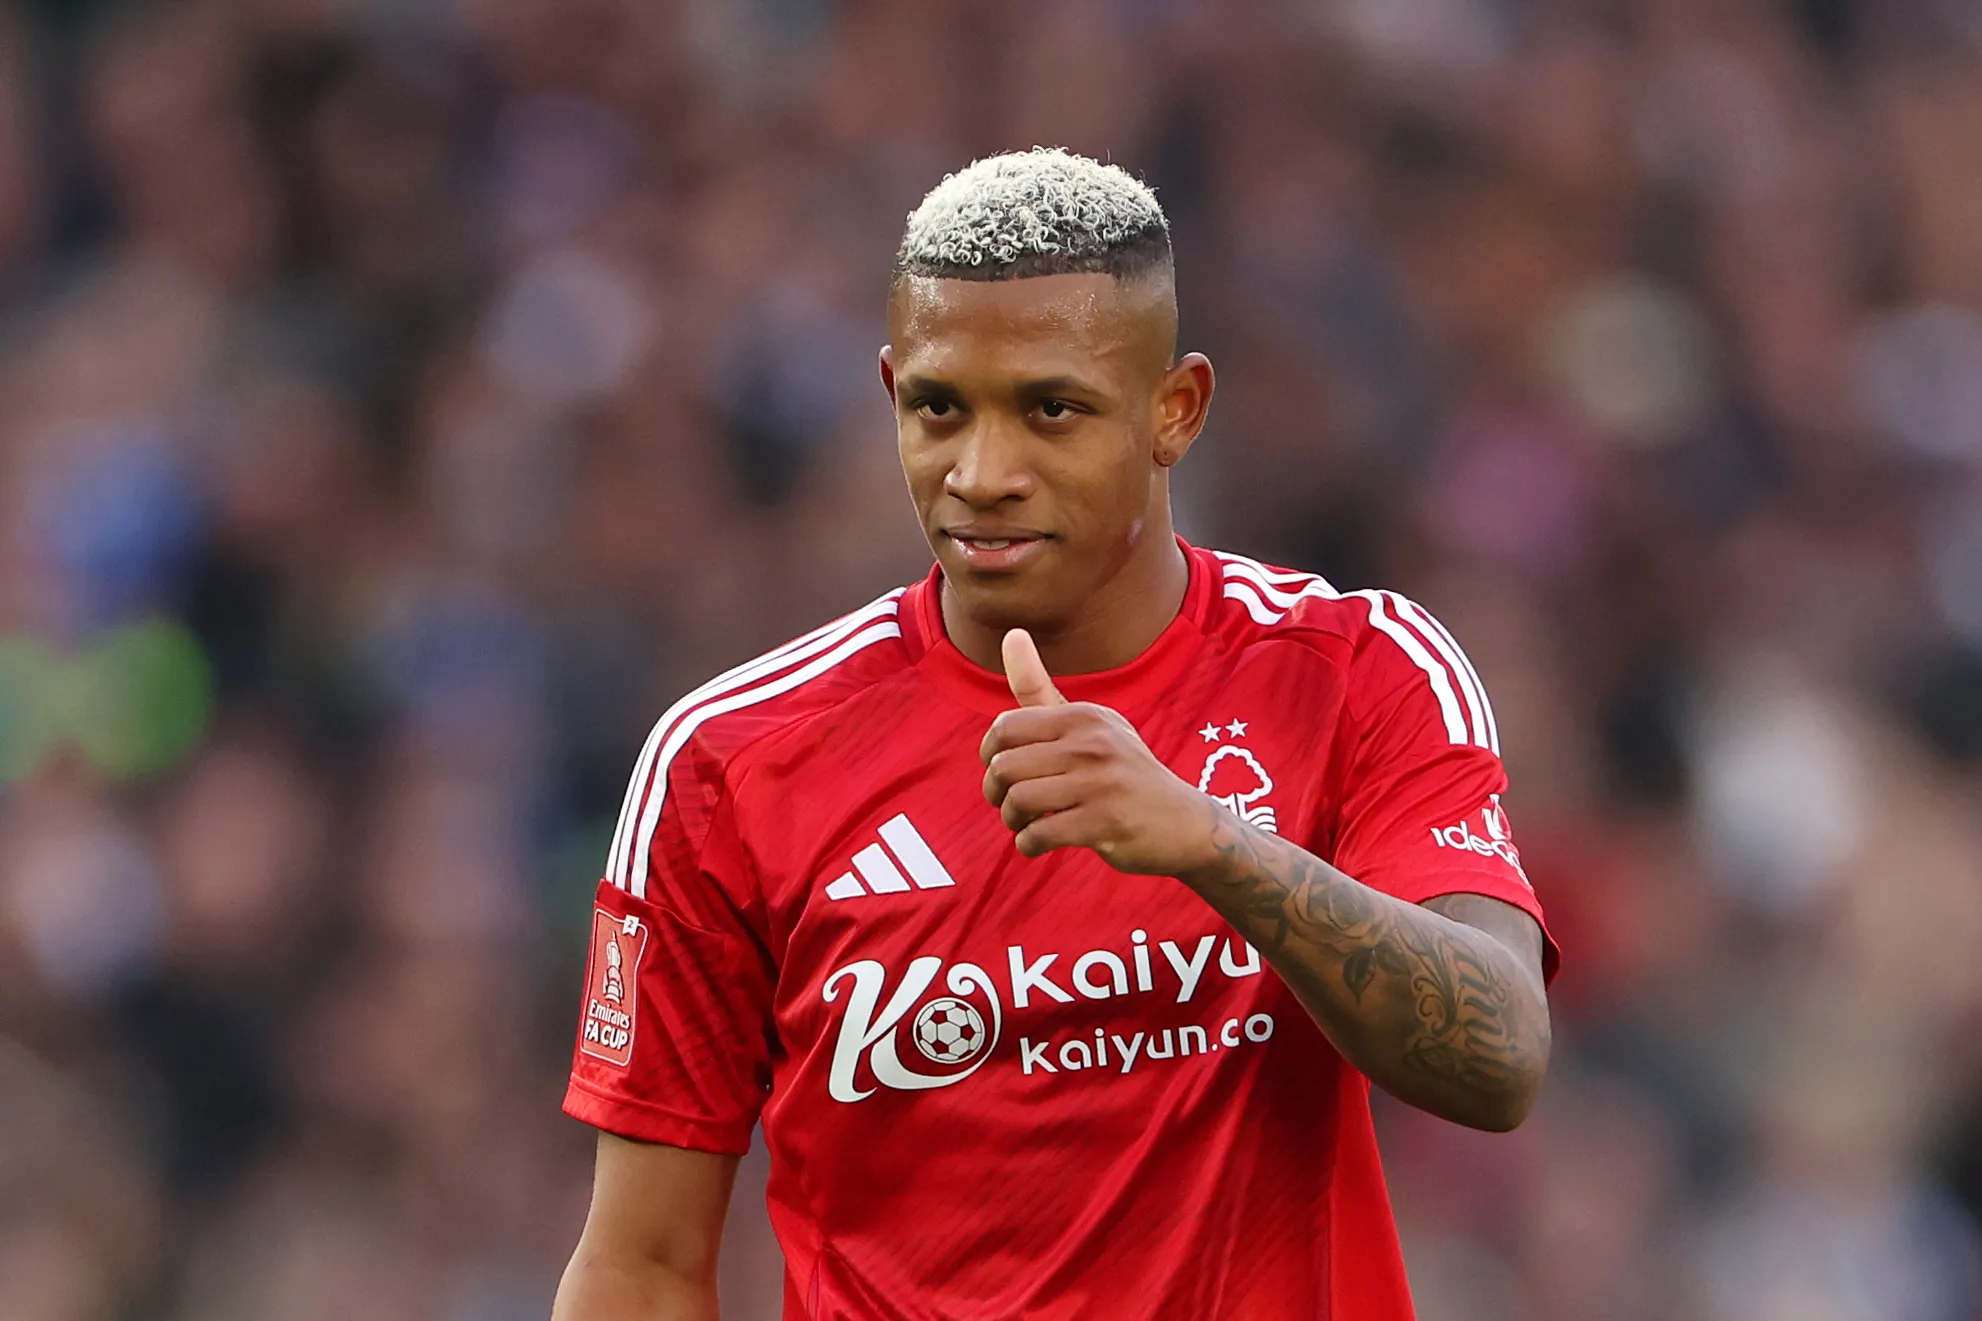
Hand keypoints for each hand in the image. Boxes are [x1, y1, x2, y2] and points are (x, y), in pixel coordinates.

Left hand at [980, 629, 1223, 874]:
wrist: (1184, 822)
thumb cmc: (1124, 771)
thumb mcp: (1090, 725)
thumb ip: (1041, 688)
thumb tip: (1011, 633)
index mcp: (1083, 716)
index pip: (1004, 728)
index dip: (990, 756)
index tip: (1001, 771)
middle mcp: (1092, 743)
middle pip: (1005, 767)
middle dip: (996, 793)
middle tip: (1010, 805)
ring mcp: (1100, 783)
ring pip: (1019, 801)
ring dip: (1013, 820)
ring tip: (1025, 823)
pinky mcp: (1105, 822)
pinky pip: (1040, 834)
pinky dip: (1029, 844)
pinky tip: (1039, 842)